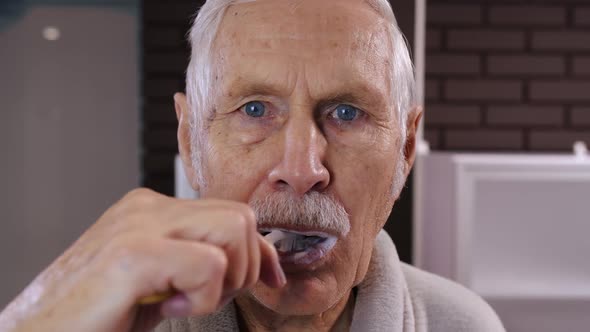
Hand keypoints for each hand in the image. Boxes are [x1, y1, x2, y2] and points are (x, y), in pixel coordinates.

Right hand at [0, 188, 284, 331]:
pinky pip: (209, 264)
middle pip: (241, 218)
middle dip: (243, 268)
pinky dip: (203, 298)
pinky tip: (166, 308)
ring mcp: (138, 226)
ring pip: (235, 229)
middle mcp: (145, 208)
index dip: (263, 251)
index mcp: (151, 210)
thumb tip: (261, 262)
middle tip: (205, 298)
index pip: (232, 214)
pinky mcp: (133, 255)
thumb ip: (201, 261)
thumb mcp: (162, 282)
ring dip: (225, 280)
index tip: (271, 279)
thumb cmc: (98, 314)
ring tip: (182, 301)